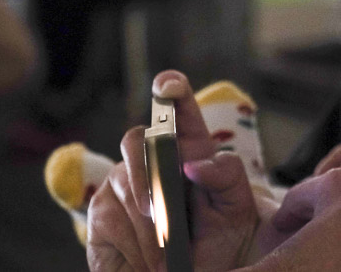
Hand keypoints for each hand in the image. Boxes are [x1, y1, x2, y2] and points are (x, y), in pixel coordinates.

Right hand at [86, 71, 272, 270]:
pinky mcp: (102, 214)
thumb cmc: (224, 235)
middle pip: (135, 140)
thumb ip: (227, 175)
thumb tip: (194, 163)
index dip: (171, 89)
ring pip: (125, 185)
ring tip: (168, 254)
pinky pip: (109, 217)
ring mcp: (122, 183)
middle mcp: (152, 157)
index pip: (176, 106)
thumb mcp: (238, 205)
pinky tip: (149, 261)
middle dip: (148, 174)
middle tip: (163, 215)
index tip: (169, 86)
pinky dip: (133, 244)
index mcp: (190, 146)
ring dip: (149, 226)